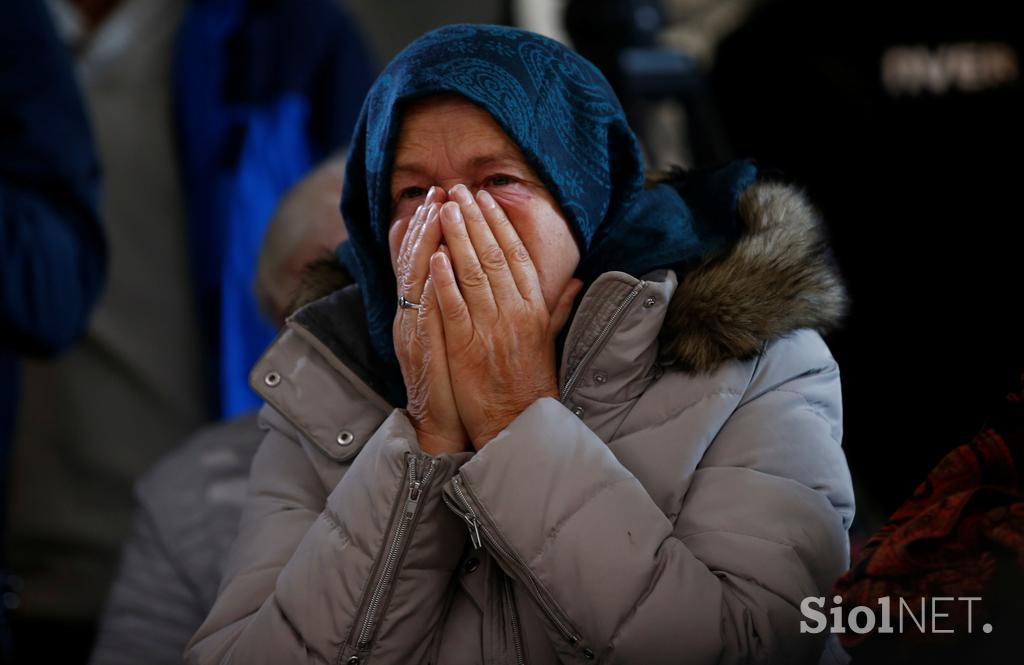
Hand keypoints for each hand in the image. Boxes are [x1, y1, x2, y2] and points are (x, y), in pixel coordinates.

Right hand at [390, 187, 469, 455]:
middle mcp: (409, 316)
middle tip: (438, 191)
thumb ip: (453, 303)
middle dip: (426, 223)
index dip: (427, 226)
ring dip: (425, 242)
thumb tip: (460, 270)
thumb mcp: (450, 335)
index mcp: (417, 311)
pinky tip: (438, 260)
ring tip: (436, 210)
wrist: (440, 424)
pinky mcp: (423, 349)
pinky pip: (426, 311)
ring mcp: (413, 331)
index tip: (440, 196)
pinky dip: (431, 285)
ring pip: (415, 278)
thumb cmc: (452, 380)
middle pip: (413, 261)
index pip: (419, 260)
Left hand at [430, 184, 582, 449]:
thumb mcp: (549, 339)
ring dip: (457, 238)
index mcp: (534, 308)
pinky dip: (444, 280)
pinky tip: (435, 256)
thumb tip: (576, 279)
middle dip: (473, 219)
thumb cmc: (531, 383)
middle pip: (493, 255)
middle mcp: (514, 312)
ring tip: (443, 209)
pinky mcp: (467, 347)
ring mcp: (490, 329)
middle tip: (458, 191)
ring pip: (473, 273)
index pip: (515, 255)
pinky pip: (454, 307)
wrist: (518, 423)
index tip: (485, 199)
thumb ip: (558, 306)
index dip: (499, 224)